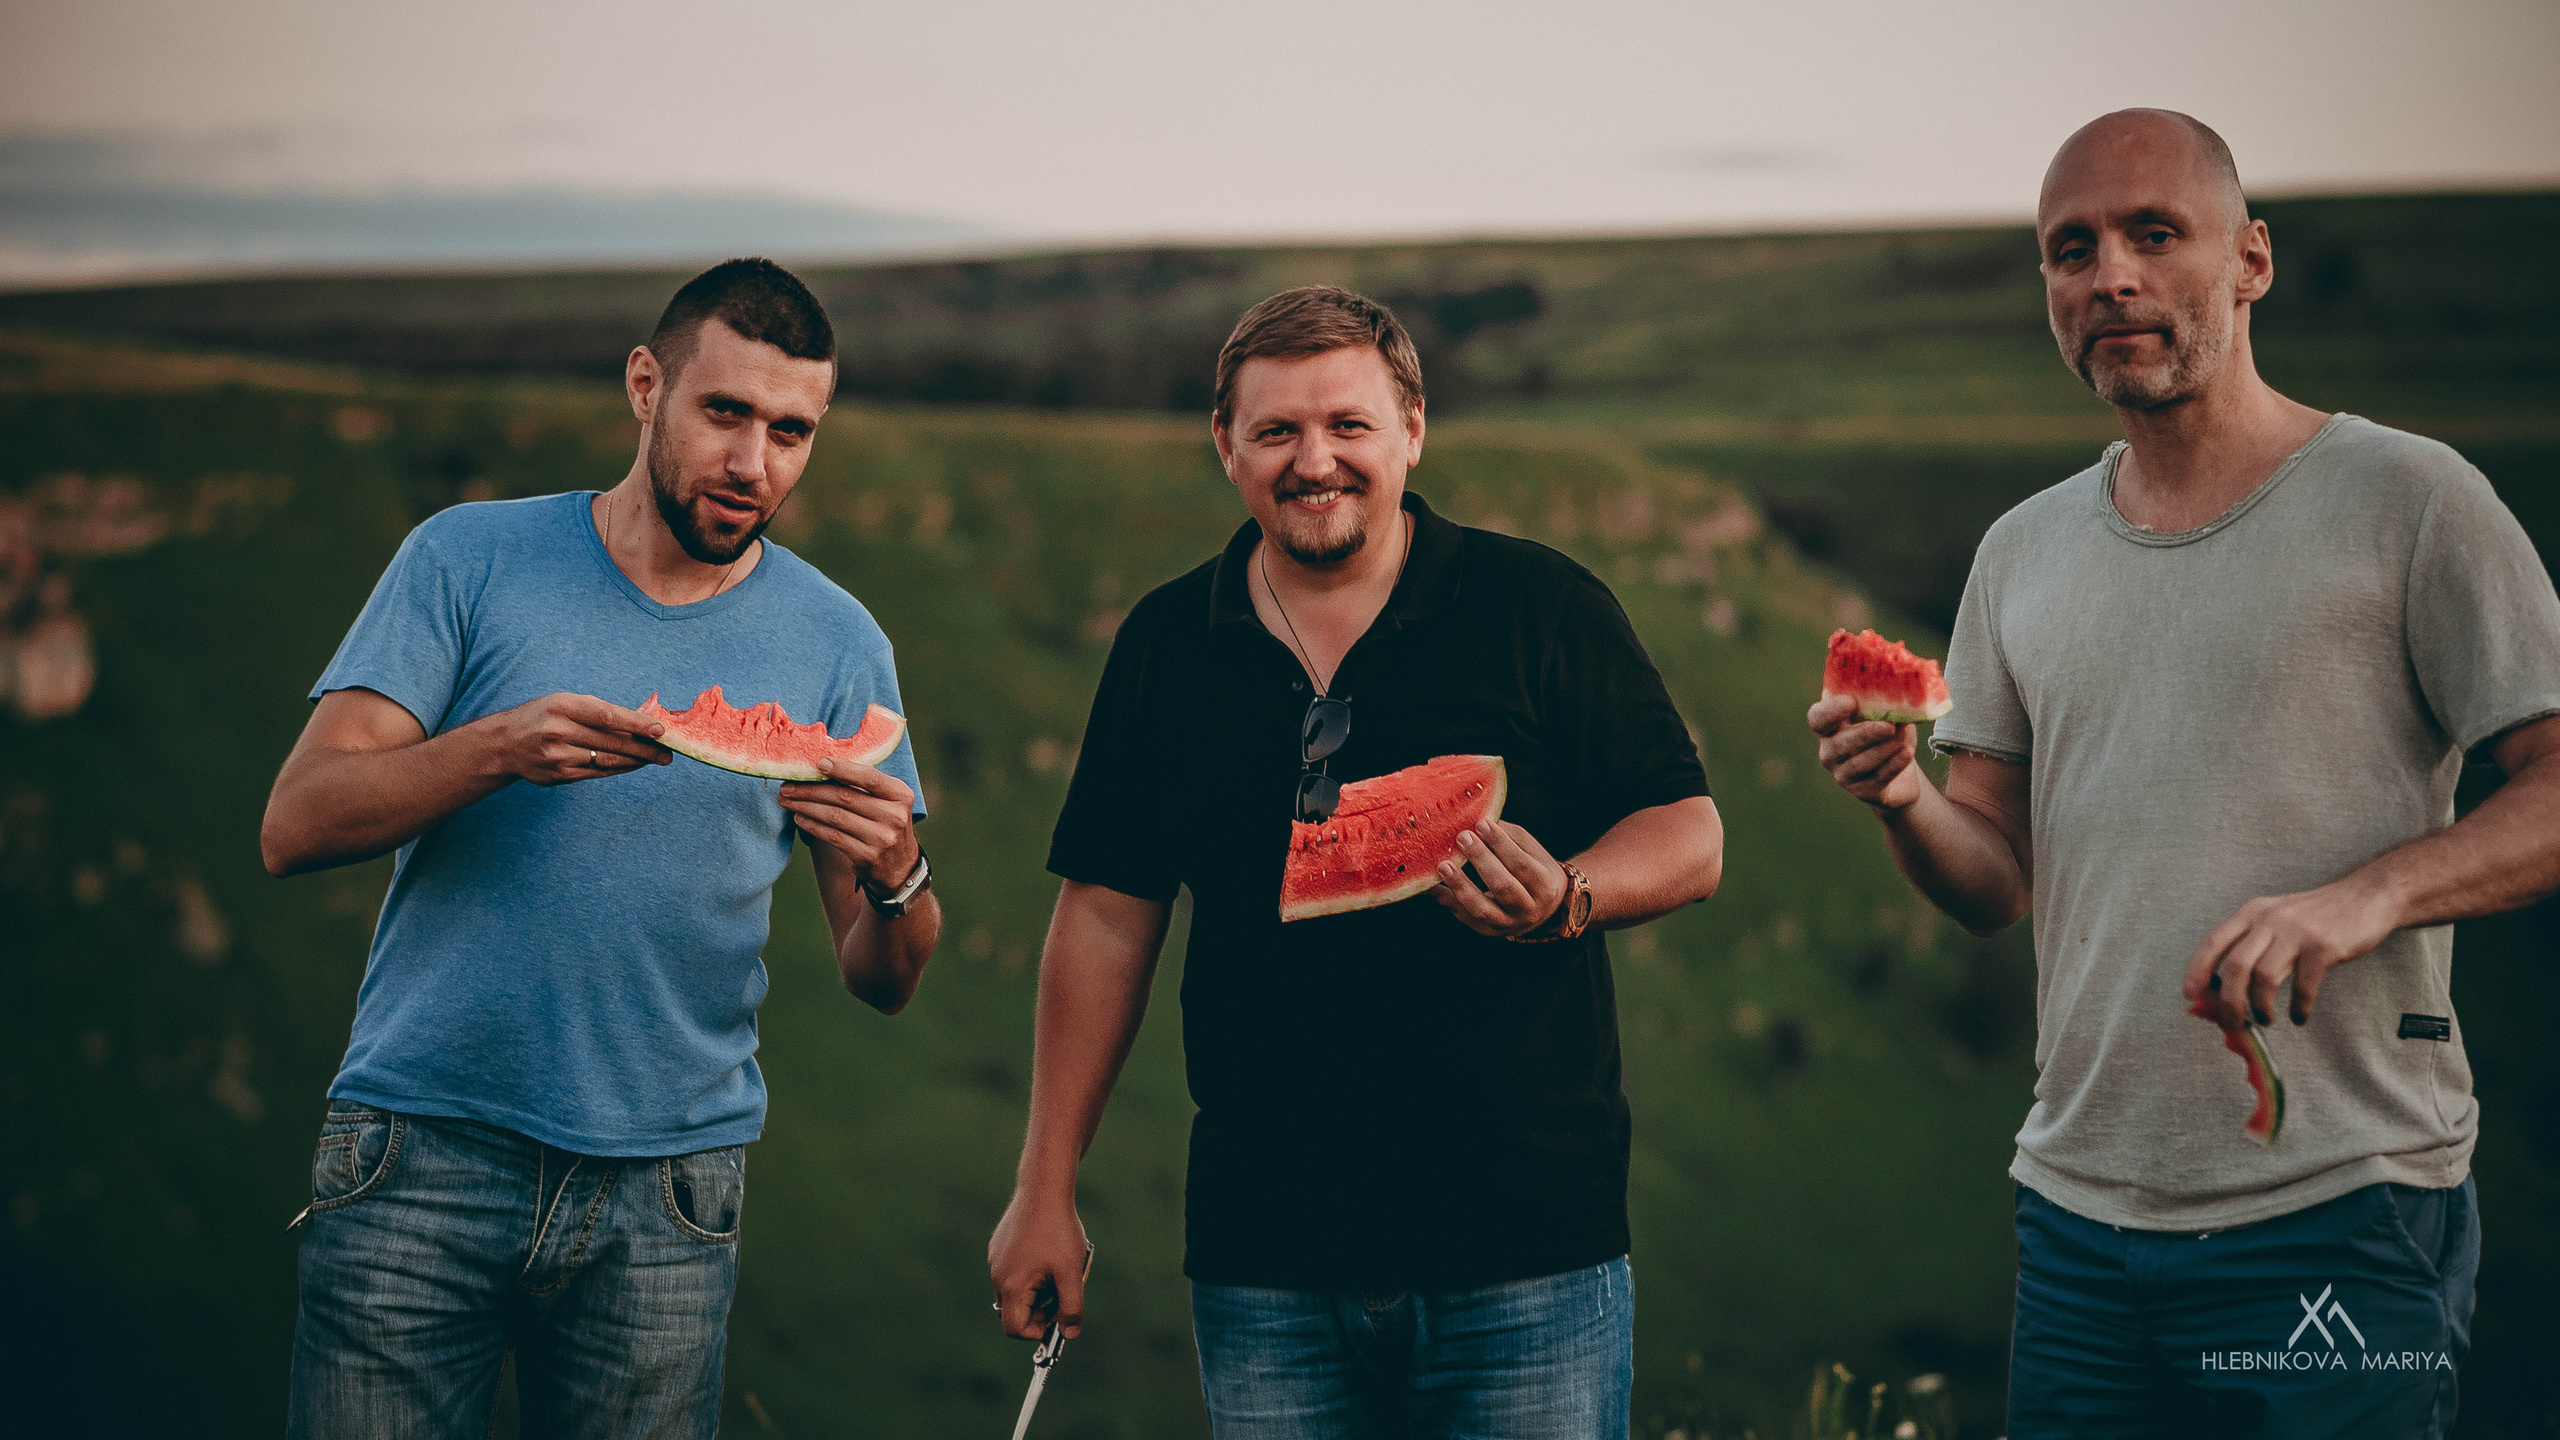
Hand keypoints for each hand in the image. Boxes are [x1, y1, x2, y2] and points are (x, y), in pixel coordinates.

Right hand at [494, 692, 672, 786]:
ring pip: (607, 761)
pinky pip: (596, 773)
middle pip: (612, 743)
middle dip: (644, 748)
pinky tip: (632, 765)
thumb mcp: (565, 702)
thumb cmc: (544, 716)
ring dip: (635, 761)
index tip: (660, 730)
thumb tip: (642, 721)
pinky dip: (618, 769)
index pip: (607, 716)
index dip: (637, 724)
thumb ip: (600, 710)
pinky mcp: (558, 776)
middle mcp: (558, 732)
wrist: (504, 743)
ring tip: (656, 759)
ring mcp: (557, 757)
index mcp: (562, 707)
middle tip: (667, 753)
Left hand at [779, 758, 918, 886]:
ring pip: (835, 817)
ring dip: (806, 807)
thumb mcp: (887, 801)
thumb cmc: (885, 823)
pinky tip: (800, 818)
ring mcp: (881, 838)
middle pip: (845, 797)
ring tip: (787, 800)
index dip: (843, 769)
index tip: (818, 763)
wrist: (899, 865)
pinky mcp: (867, 856)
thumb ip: (864, 784)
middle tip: (787, 786)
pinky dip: (813, 825)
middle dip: (811, 790)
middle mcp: (894, 816)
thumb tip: (822, 765)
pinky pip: (833, 836)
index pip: (870, 778)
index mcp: (901, 795)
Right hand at [989, 1188, 1089, 1340]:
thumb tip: (1069, 1333)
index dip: (1037, 1331)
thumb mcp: (1070, 1272)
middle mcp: (997, 1276)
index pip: (1015, 1328)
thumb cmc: (1058, 1231)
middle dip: (1040, 1308)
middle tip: (1062, 1290)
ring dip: (1037, 1290)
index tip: (1058, 1318)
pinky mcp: (998, 1246)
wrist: (1043, 1189)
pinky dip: (1030, 1272)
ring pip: (1015, 1290)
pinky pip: (1013, 1271)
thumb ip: (1071, 1307)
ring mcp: (996, 1260)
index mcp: (1012, 1286)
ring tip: (1058, 1268)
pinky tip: (1048, 1251)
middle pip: (1016, 1311)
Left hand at [1433, 821, 1568, 937]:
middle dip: (1481, 861)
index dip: (1501, 844)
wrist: (1542, 908)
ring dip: (1460, 886)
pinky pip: (1464, 917)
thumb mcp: (1530, 851)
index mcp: (1545, 887)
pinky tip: (1432, 884)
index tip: (1481, 823)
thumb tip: (1476, 816)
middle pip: (1503, 887)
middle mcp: (1529, 910)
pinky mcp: (1488, 931)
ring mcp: (1507, 924)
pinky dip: (1448, 900)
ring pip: (1481, 909)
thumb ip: (1507, 837)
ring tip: (1443, 865)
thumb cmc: (1534, 869)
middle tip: (1462, 837)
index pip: (1522, 865)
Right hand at [1808, 694, 1922, 811]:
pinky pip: (1877, 778)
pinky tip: (1907, 752)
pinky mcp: (1863, 791)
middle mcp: (1829, 752)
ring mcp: (1843, 774)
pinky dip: (1893, 765)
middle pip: (1839, 744)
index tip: (1851, 701)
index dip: (1831, 711)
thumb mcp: (1883, 712)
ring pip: (1860, 763)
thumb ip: (1882, 700)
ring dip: (1884, 748)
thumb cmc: (1887, 731)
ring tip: (1904, 735)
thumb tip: (1899, 684)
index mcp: (1828, 726)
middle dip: (1865, 734)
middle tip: (1888, 726)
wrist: (1900, 767)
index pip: (1817, 718)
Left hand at [2181, 880, 2399, 1026]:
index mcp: (2251, 912)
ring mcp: (2296, 932)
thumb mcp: (2276, 918)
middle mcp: (2268, 919)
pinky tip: (2298, 1016)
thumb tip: (2224, 988)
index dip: (2197, 970)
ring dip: (2261, 1007)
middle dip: (2229, 1003)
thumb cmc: (2316, 915)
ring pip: (2264, 979)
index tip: (2190, 995)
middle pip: (2235, 967)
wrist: (2366, 898)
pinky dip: (2298, 1008)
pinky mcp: (2323, 947)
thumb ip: (2252, 943)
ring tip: (2265, 1019)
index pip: (2212, 942)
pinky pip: (2302, 987)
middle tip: (2232, 1024)